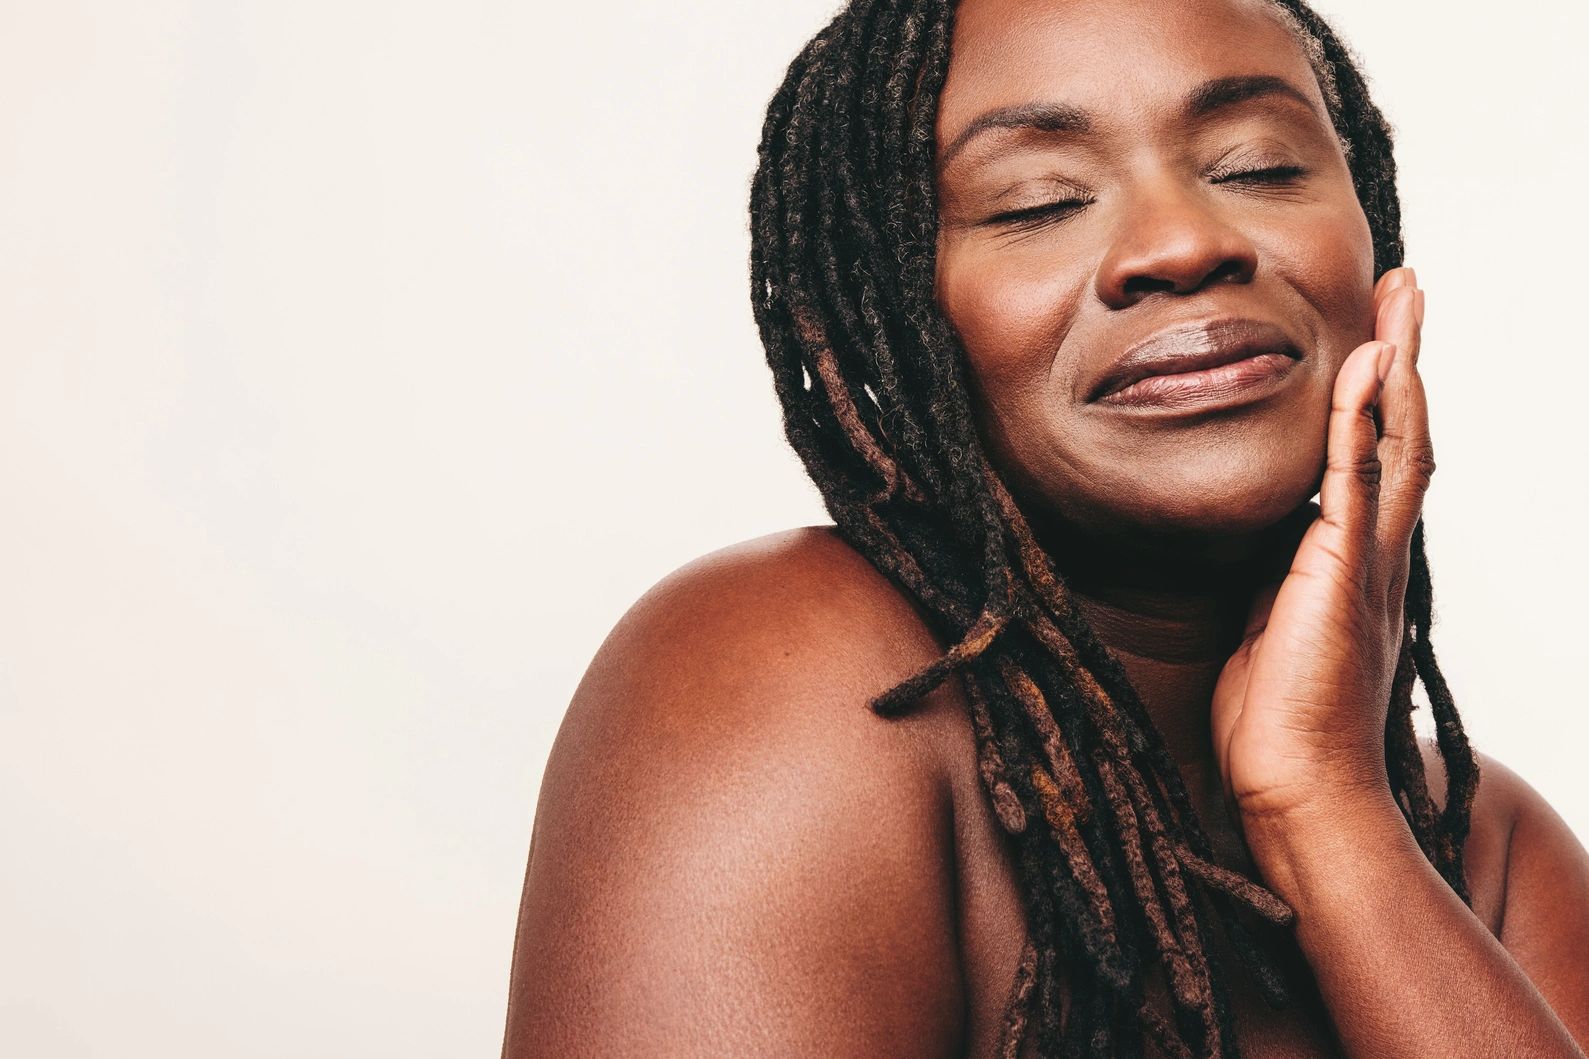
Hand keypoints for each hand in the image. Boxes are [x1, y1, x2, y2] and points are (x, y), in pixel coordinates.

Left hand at [1210, 266, 1429, 822]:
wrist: (1297, 790)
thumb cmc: (1278, 724)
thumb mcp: (1270, 627)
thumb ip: (1274, 579)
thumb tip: (1257, 547)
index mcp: (1354, 565)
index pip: (1374, 462)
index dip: (1379, 399)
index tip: (1373, 342)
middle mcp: (1374, 554)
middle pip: (1404, 435)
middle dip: (1405, 359)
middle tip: (1407, 291)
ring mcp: (1365, 561)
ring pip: (1397, 443)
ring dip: (1399, 366)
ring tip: (1402, 299)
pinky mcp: (1341, 573)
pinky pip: (1355, 481)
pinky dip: (1364, 419)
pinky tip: (1366, 366)